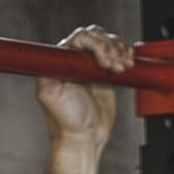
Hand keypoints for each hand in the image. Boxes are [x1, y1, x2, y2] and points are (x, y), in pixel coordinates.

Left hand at [36, 25, 130, 150]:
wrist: (85, 138)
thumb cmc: (66, 120)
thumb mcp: (49, 93)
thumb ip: (46, 70)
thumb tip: (49, 54)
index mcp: (62, 61)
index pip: (81, 38)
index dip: (96, 45)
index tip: (104, 64)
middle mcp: (76, 60)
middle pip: (97, 35)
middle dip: (110, 48)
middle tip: (114, 68)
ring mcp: (93, 65)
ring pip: (110, 42)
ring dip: (120, 51)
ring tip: (122, 69)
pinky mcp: (107, 73)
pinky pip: (119, 53)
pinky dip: (126, 54)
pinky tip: (128, 65)